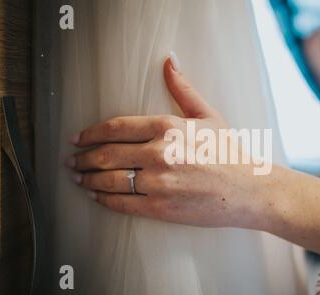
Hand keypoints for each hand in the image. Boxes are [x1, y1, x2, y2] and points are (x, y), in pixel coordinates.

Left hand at [65, 57, 270, 229]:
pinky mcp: (161, 207)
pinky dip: (104, 199)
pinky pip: (122, 203)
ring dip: (88, 179)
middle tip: (72, 161)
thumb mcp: (208, 116)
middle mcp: (159, 153)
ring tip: (79, 178)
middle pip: (106, 154)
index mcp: (168, 127)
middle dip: (83, 158)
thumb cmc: (229, 153)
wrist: (247, 190)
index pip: (116, 127)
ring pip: (110, 180)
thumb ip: (183, 89)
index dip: (90, 134)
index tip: (78, 139)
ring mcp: (159, 182)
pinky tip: (96, 195)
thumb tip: (169, 61)